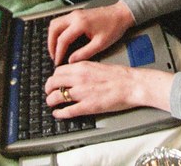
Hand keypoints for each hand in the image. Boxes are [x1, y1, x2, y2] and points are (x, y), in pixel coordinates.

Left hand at [44, 61, 173, 117]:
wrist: (132, 84)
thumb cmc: (120, 75)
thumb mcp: (98, 66)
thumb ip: (84, 69)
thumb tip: (75, 74)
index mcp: (82, 67)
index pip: (58, 71)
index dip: (54, 77)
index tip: (55, 81)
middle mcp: (79, 78)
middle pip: (53, 83)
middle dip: (48, 89)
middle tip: (49, 92)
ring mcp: (82, 93)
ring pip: (56, 97)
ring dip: (50, 101)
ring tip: (52, 103)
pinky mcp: (87, 106)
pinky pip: (66, 111)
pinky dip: (59, 113)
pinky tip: (58, 114)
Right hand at [47, 1, 135, 64]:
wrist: (121, 14)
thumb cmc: (113, 27)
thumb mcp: (100, 44)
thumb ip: (84, 53)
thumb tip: (71, 61)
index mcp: (80, 23)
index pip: (62, 39)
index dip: (58, 53)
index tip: (58, 62)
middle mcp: (75, 16)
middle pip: (53, 28)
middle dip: (51, 44)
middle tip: (54, 56)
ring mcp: (75, 13)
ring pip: (55, 23)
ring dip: (52, 36)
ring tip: (56, 49)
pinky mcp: (77, 14)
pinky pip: (61, 21)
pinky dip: (57, 31)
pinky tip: (61, 40)